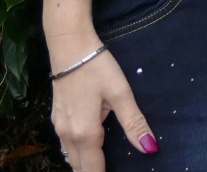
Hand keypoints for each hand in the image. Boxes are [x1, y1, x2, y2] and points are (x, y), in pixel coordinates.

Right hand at [50, 47, 157, 169]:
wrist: (69, 47)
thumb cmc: (97, 68)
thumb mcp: (120, 93)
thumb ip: (134, 123)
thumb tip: (150, 149)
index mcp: (85, 133)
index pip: (93, 169)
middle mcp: (67, 135)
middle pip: (79, 167)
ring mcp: (59, 127)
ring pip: (70, 158)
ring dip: (84, 165)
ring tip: (100, 167)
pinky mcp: (56, 118)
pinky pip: (66, 146)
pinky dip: (76, 154)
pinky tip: (87, 151)